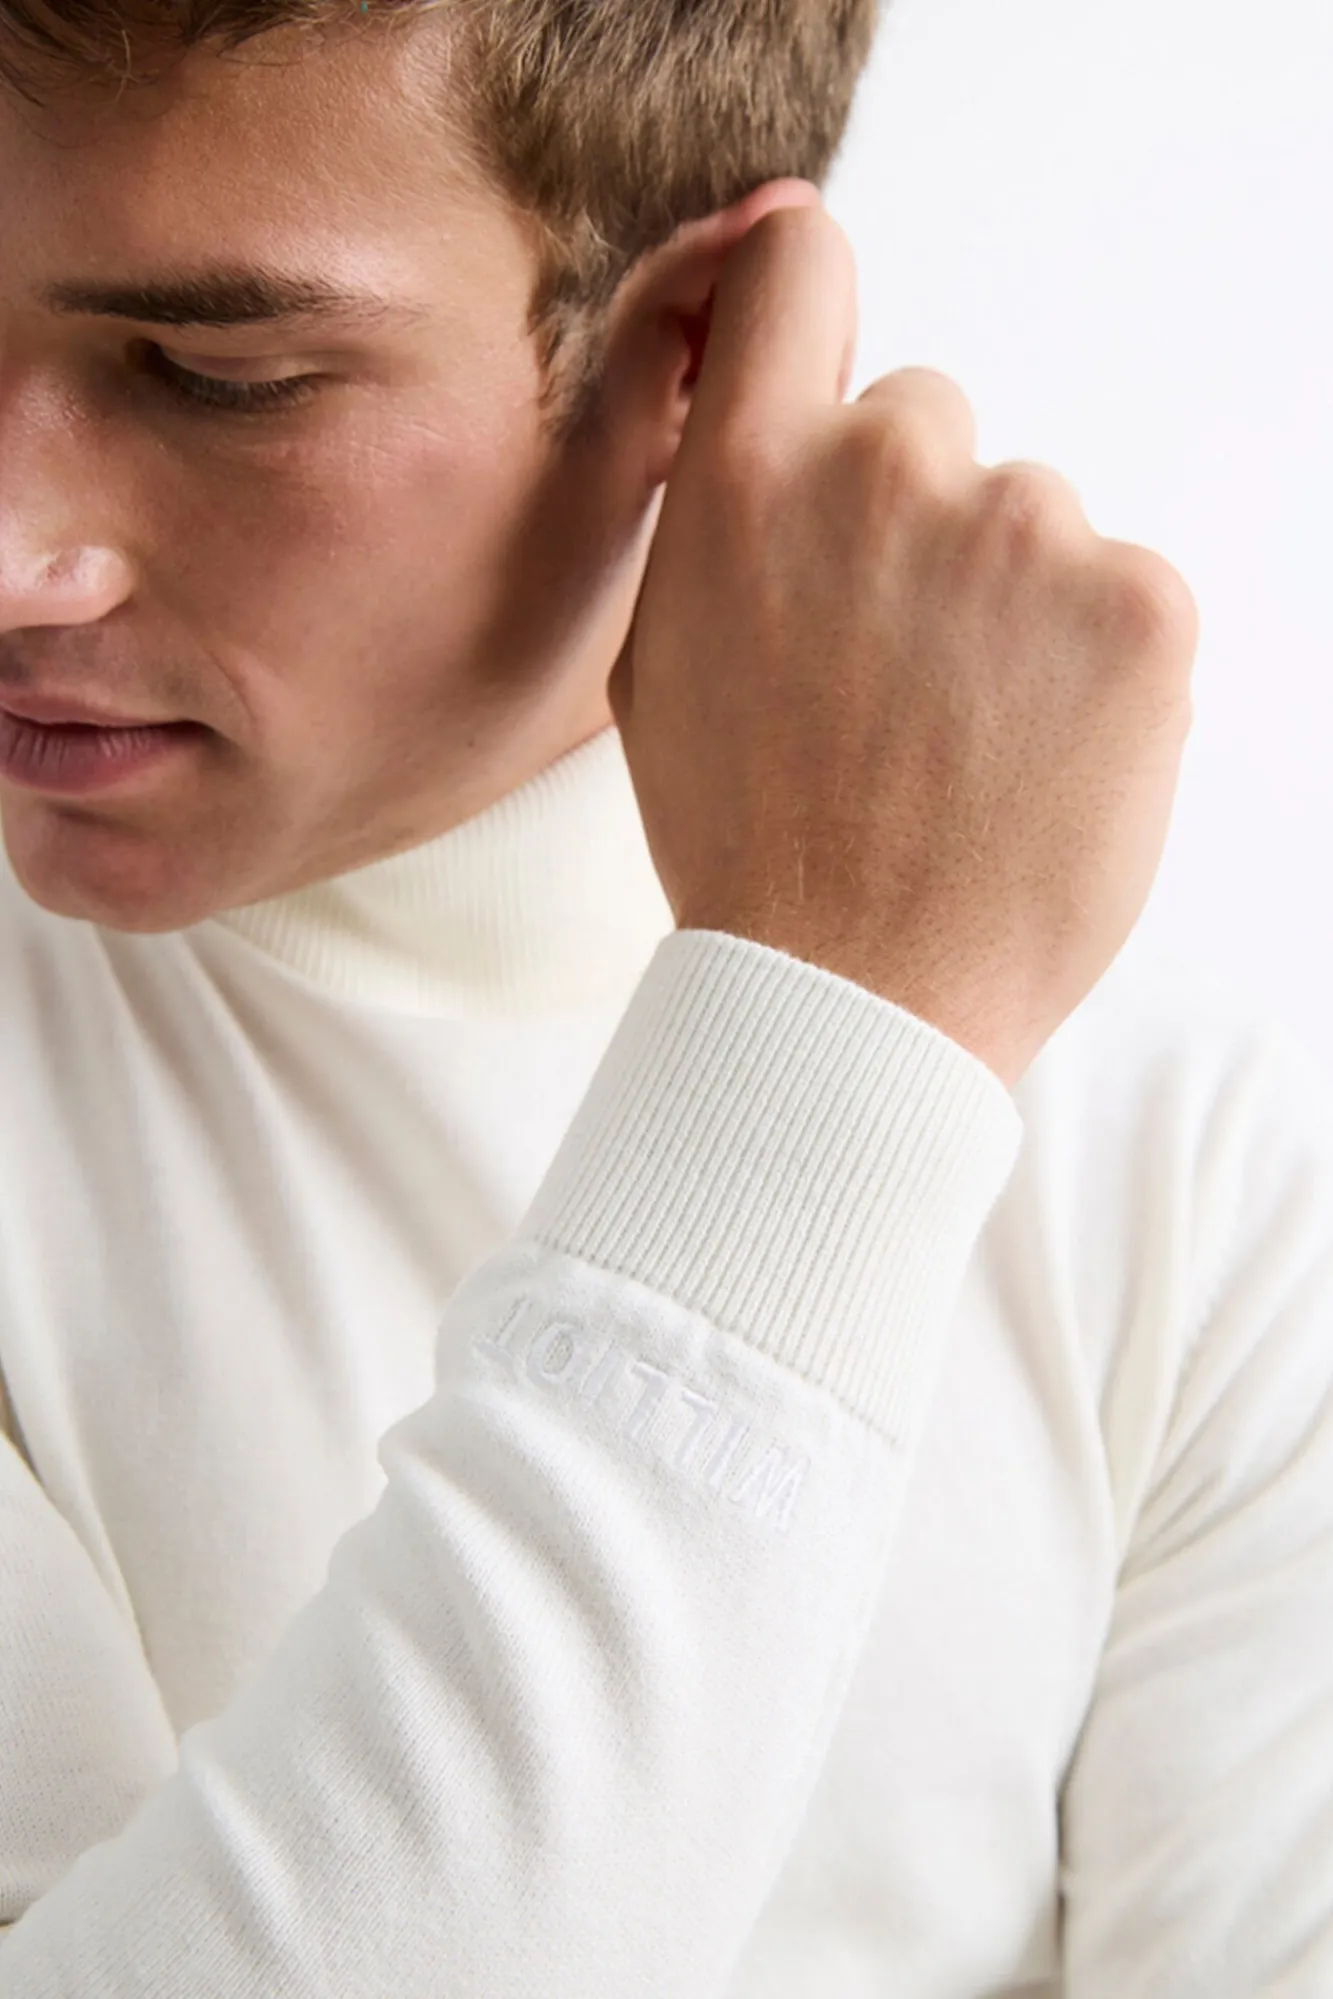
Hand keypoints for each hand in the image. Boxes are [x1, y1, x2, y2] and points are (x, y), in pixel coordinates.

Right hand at [608, 204, 1198, 1087]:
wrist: (859, 997)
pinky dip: (1093, 664)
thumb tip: (758, 410)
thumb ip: (717, 513)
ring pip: (1028, 517)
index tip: (816, 339)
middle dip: (911, 521)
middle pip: (924, 422)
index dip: (804, 291)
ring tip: (963, 741)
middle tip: (891, 668)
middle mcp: (889, 471)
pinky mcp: (1143, 605)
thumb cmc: (751, 844)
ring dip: (1005, 603)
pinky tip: (1035, 758)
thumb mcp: (662, 660)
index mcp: (749, 476)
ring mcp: (1030, 532)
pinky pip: (1120, 590)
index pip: (796, 266)